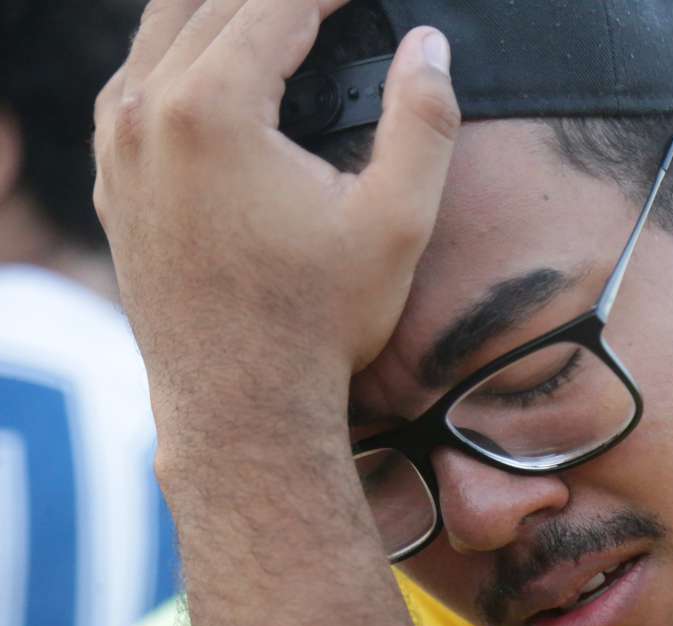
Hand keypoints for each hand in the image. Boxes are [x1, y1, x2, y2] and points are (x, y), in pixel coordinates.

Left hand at [94, 0, 459, 445]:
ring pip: (162, 27)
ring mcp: (116, 145)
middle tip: (333, 3)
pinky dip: (181, 50)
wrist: (238, 405)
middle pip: (214, 0)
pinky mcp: (110, 177)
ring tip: (284, 15)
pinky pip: (135, 78)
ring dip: (226, 9)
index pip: (277, 1)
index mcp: (213, 110)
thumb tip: (429, 44)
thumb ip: (422, 120)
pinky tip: (222, 63)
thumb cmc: (318, 320)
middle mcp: (146, 112)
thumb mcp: (396, 223)